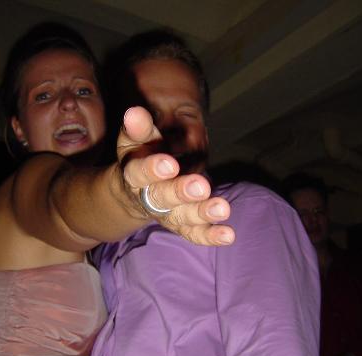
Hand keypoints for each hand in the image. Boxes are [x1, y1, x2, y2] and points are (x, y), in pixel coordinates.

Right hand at [116, 106, 234, 245]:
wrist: (134, 192)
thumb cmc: (139, 157)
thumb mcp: (134, 142)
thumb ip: (138, 129)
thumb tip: (135, 112)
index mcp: (133, 176)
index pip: (138, 174)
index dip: (152, 170)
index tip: (170, 165)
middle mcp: (148, 198)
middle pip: (161, 198)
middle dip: (180, 192)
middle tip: (201, 186)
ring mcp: (166, 214)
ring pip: (181, 217)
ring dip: (201, 213)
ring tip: (222, 208)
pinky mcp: (180, 225)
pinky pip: (193, 233)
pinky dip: (210, 236)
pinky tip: (228, 235)